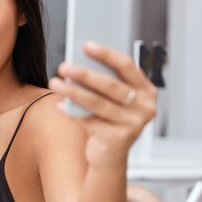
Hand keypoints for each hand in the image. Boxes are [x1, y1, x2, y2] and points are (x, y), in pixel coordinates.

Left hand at [49, 42, 156, 167]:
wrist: (110, 156)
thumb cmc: (109, 121)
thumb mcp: (112, 101)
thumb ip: (104, 84)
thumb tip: (78, 66)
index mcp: (147, 90)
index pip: (127, 66)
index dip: (106, 54)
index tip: (86, 45)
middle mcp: (145, 107)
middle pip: (111, 85)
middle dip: (84, 74)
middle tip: (64, 66)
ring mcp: (134, 124)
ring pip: (98, 103)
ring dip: (73, 92)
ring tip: (55, 83)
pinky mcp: (119, 139)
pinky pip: (90, 122)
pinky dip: (72, 113)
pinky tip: (59, 106)